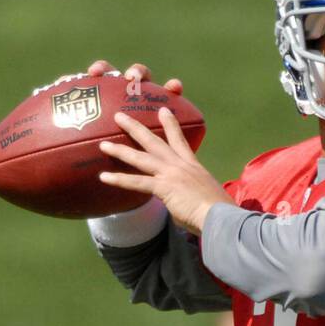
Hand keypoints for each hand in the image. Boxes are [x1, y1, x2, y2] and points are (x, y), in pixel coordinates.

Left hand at [89, 60, 233, 234]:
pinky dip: (119, 180)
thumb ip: (189, 196)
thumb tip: (181, 205)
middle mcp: (180, 165)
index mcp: (193, 166)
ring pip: (141, 158)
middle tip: (120, 116)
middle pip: (154, 141)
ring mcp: (171, 174)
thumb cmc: (218, 211)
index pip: (179, 140)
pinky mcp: (165, 187)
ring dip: (120, 151)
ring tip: (103, 145)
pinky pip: (137, 183)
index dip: (170, 124)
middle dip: (135, 128)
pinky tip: (103, 177)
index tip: (162, 110)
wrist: (221, 215)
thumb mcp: (205, 197)